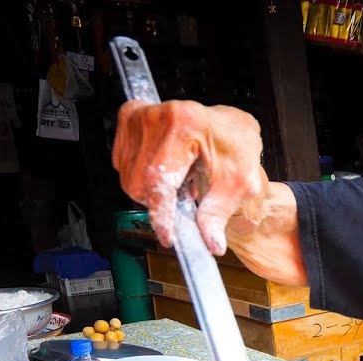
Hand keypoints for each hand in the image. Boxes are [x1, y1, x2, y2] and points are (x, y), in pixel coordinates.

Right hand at [112, 100, 267, 254]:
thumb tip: (210, 242)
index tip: (168, 235)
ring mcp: (139, 116)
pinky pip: (123, 165)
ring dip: (152, 190)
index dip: (161, 213)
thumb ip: (220, 213)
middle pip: (139, 183)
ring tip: (180, 180)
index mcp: (186, 124)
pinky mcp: (129, 119)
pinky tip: (167, 169)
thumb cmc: (235, 144)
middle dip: (160, 203)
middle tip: (186, 199)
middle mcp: (157, 116)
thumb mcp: (239, 180)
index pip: (159, 178)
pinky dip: (143, 176)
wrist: (227, 122)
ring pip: (129, 178)